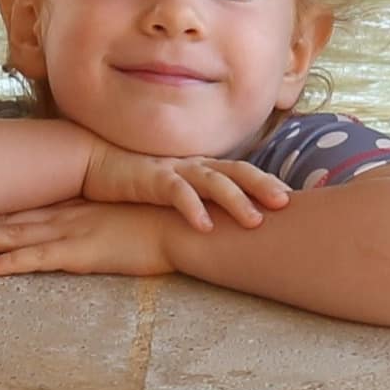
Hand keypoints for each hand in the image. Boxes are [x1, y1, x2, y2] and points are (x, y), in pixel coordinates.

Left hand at [0, 200, 175, 277]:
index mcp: (74, 208)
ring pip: (13, 235)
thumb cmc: (161, 220)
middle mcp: (66, 216)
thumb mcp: (124, 217)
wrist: (184, 222)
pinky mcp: (82, 253)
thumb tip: (94, 225)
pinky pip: (39, 259)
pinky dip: (12, 262)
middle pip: (7, 217)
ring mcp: (71, 232)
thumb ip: (104, 220)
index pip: (22, 206)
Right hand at [80, 137, 289, 230]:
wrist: (96, 163)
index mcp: (202, 167)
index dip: (267, 182)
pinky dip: (192, 208)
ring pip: (213, 181)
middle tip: (287, 203)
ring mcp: (174, 169)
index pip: (242, 171)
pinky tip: (205, 226)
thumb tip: (229, 218)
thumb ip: (200, 196)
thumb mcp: (176, 187)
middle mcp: (194, 165)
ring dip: (236, 200)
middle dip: (263, 186)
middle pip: (237, 171)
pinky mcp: (151, 178)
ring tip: (255, 221)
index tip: (294, 200)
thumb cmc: (138, 179)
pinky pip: (177, 193)